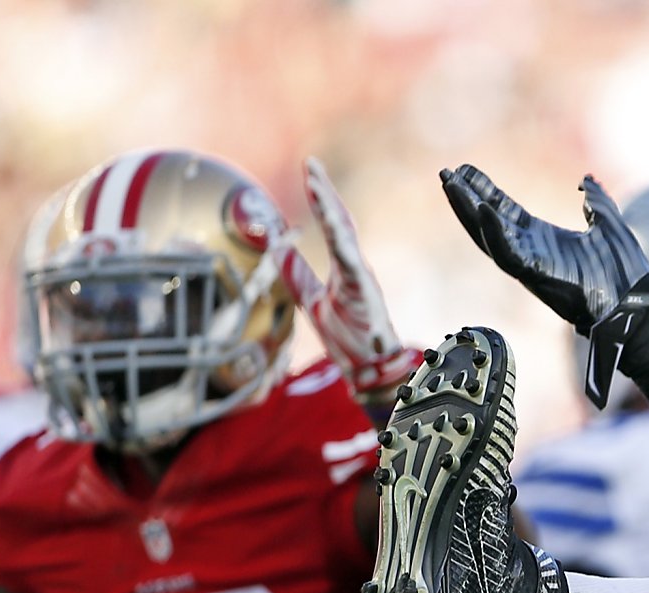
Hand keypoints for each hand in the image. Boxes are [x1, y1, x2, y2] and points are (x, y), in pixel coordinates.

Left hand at [281, 157, 422, 400]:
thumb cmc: (349, 341)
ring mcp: (361, 277)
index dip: (321, 198)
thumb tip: (276, 248)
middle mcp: (354, 267)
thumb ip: (296, 275)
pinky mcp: (364, 291)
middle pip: (340, 221)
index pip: (332, 226)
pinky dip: (341, 240)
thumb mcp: (312, 301)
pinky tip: (331, 220)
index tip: (310, 172)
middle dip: (325, 192)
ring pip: (345, 235)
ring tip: (316, 183)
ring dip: (330, 208)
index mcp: (344, 269)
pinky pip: (351, 260)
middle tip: (311, 165)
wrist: (371, 371)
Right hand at [441, 165, 648, 404]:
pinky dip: (495, 233)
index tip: (466, 169)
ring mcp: (531, 266)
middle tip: (445, 173)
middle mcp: (530, 253)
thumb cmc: (625, 274)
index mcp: (543, 240)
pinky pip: (509, 254)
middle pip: (487, 222)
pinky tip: (483, 209)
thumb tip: (588, 180)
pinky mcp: (537, 276)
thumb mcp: (609, 224)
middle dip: (465, 199)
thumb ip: (597, 202)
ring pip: (488, 238)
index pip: (504, 212)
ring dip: (467, 212)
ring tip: (450, 185)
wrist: (636, 305)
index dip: (484, 191)